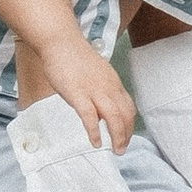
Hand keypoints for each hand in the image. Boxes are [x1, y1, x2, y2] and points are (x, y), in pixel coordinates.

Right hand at [36, 27, 133, 151]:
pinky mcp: (78, 94)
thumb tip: (99, 107)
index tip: (126, 135)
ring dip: (118, 137)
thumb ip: (101, 89)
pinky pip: (90, 117)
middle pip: (126, 115)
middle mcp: (109, 87)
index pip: (128, 106)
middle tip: (122, 149)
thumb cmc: (74, 57)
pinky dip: (95, 132)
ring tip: (116, 150)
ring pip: (114, 118)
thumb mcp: (95, 73)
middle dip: (127, 134)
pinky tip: (96, 142)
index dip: (130, 124)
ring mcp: (94, 91)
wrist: (61, 42)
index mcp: (113, 82)